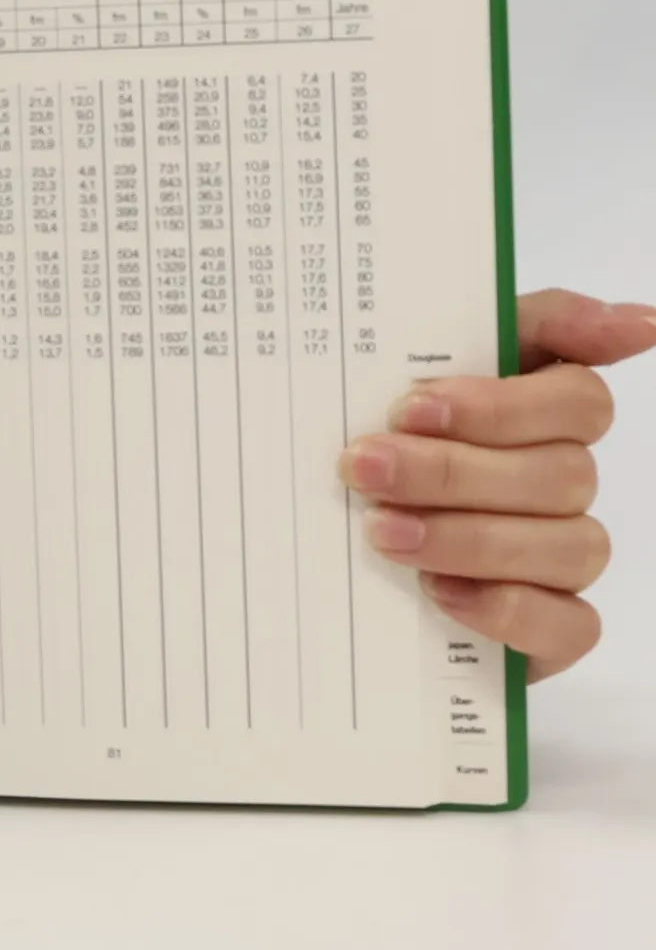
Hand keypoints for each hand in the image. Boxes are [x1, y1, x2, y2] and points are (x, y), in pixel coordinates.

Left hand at [339, 291, 655, 680]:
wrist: (325, 548)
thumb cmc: (384, 446)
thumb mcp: (408, 370)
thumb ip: (503, 327)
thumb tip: (642, 321)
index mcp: (541, 414)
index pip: (579, 399)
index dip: (500, 405)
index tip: (414, 404)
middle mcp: (564, 482)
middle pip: (559, 473)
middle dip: (450, 471)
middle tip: (364, 467)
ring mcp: (565, 556)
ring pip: (567, 545)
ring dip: (467, 538)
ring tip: (382, 532)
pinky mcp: (554, 628)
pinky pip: (570, 624)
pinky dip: (504, 609)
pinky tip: (438, 593)